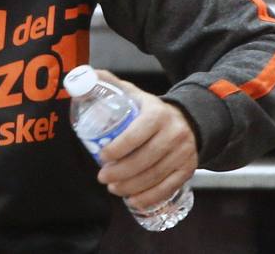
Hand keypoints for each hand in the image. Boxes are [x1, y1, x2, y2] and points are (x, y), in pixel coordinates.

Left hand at [92, 69, 198, 210]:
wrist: (188, 120)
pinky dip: (149, 197)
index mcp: (157, 114)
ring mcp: (183, 152)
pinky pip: (168, 187)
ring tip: (113, 188)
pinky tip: (133, 200)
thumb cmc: (152, 110)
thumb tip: (86, 74)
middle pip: (144, 159)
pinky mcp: (188, 168)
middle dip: (120, 173)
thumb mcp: (134, 94)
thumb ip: (111, 84)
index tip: (101, 156)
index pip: (136, 134)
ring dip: (130, 187)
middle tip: (102, 177)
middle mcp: (174, 133)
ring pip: (154, 176)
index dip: (117, 149)